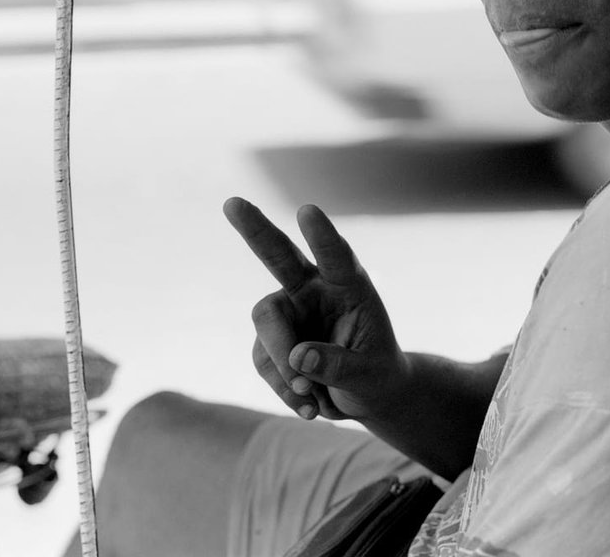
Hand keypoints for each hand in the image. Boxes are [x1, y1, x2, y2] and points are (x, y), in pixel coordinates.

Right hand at [223, 197, 407, 424]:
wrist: (367, 396)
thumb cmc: (378, 374)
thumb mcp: (370, 376)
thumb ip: (338, 365)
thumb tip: (298, 358)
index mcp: (349, 286)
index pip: (336, 257)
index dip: (321, 236)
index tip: (307, 211)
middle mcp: (313, 289)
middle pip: (278, 255)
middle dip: (255, 229)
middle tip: (231, 203)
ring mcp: (288, 311)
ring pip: (267, 325)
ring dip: (283, 366)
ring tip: (313, 400)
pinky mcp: (271, 338)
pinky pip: (263, 361)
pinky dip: (283, 388)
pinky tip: (308, 406)